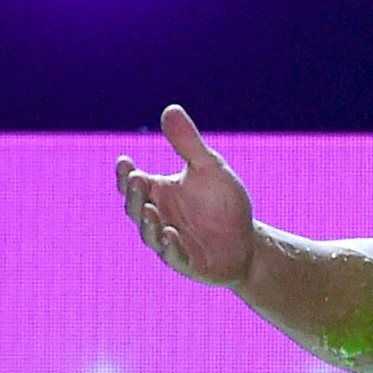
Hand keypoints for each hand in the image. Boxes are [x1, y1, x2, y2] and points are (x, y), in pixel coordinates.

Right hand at [115, 105, 256, 286]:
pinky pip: (173, 256)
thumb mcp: (209, 169)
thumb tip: (171, 109)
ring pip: (149, 234)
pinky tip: (171, 234)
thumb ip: (188, 144)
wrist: (248, 242)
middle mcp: (158, 217)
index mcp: (158, 193)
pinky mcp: (185, 262)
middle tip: (136, 180)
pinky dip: (169, 246)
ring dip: (147, 222)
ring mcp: (168, 242)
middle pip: (134, 206)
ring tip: (149, 210)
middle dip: (133, 195)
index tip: (125, 162)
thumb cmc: (224, 204)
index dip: (124, 174)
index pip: (132, 182)